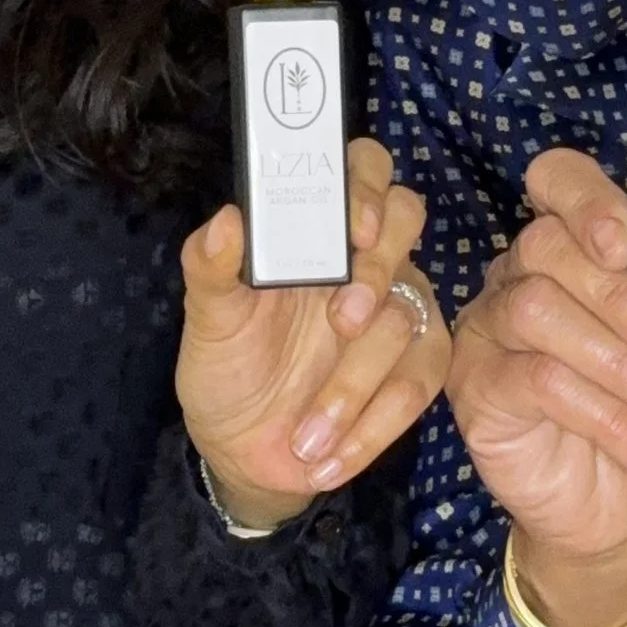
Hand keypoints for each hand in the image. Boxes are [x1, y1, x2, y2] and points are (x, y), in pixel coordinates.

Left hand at [178, 137, 449, 528]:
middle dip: (378, 268)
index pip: (359, 169)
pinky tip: (327, 457)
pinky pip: (417, 385)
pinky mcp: (417, 365)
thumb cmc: (228, 369)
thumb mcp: (209, 322)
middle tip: (341, 321)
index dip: (365, 185)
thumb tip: (225, 220)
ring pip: (406, 317)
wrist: (243, 450)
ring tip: (305, 434)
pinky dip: (371, 427)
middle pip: (406, 215)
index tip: (351, 230)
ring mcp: (397, 309)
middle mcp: (363, 259)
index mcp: (312, 233)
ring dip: (353, 383)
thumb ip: (211, 268)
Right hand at [447, 148, 626, 626]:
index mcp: (587, 249)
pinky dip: (599, 411)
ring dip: (617, 362)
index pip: (560, 179)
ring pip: (535, 307)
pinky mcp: (479, 389)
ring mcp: (495, 330)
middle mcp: (528, 276)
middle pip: (548, 244)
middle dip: (624, 299)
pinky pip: (531, 376)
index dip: (589, 199)